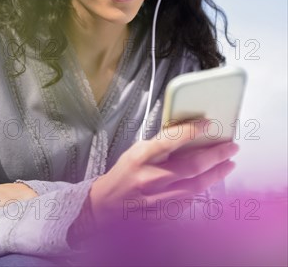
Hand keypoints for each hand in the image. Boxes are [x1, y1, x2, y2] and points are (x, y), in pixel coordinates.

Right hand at [89, 120, 237, 227]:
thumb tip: (189, 134)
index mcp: (140, 158)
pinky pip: (191, 199)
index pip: (170, 141)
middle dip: (216, 155)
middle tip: (232, 146)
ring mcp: (158, 200)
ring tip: (229, 162)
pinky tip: (211, 179)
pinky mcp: (164, 214)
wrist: (107, 206)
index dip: (191, 131)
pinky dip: (204, 187)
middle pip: (191, 166)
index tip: (209, 123)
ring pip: (197, 185)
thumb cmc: (124, 174)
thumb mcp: (136, 151)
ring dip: (217, 173)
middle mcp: (150, 179)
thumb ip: (160, 144)